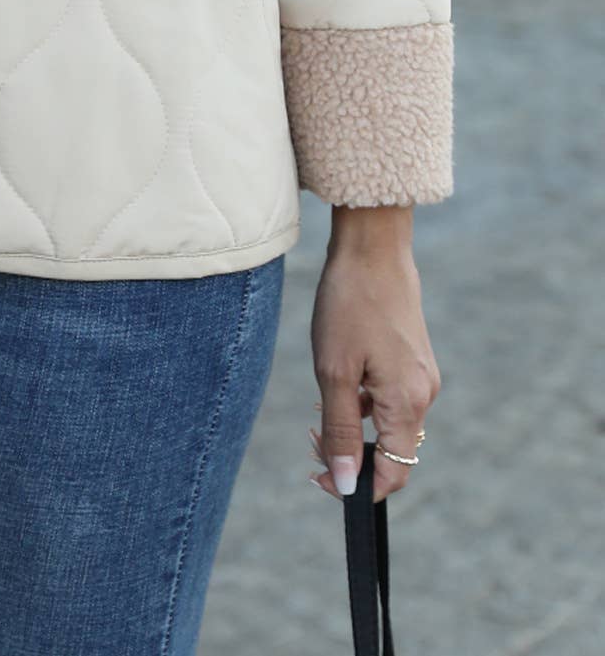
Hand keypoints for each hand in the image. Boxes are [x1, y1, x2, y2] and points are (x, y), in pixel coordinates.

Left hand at [308, 205, 439, 502]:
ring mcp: (422, 375)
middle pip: (392, 451)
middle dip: (351, 455)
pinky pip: (390, 398)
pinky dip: (363, 402)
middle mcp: (424, 394)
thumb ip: (341, 431)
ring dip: (354, 427)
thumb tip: (346, 485)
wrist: (372, 248)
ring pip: (389, 423)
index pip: (394, 473)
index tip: (320, 478)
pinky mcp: (413, 358)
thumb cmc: (350, 304)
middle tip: (310, 437)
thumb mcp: (334, 371)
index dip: (357, 487)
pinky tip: (337, 381)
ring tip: (317, 405)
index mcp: (408, 402)